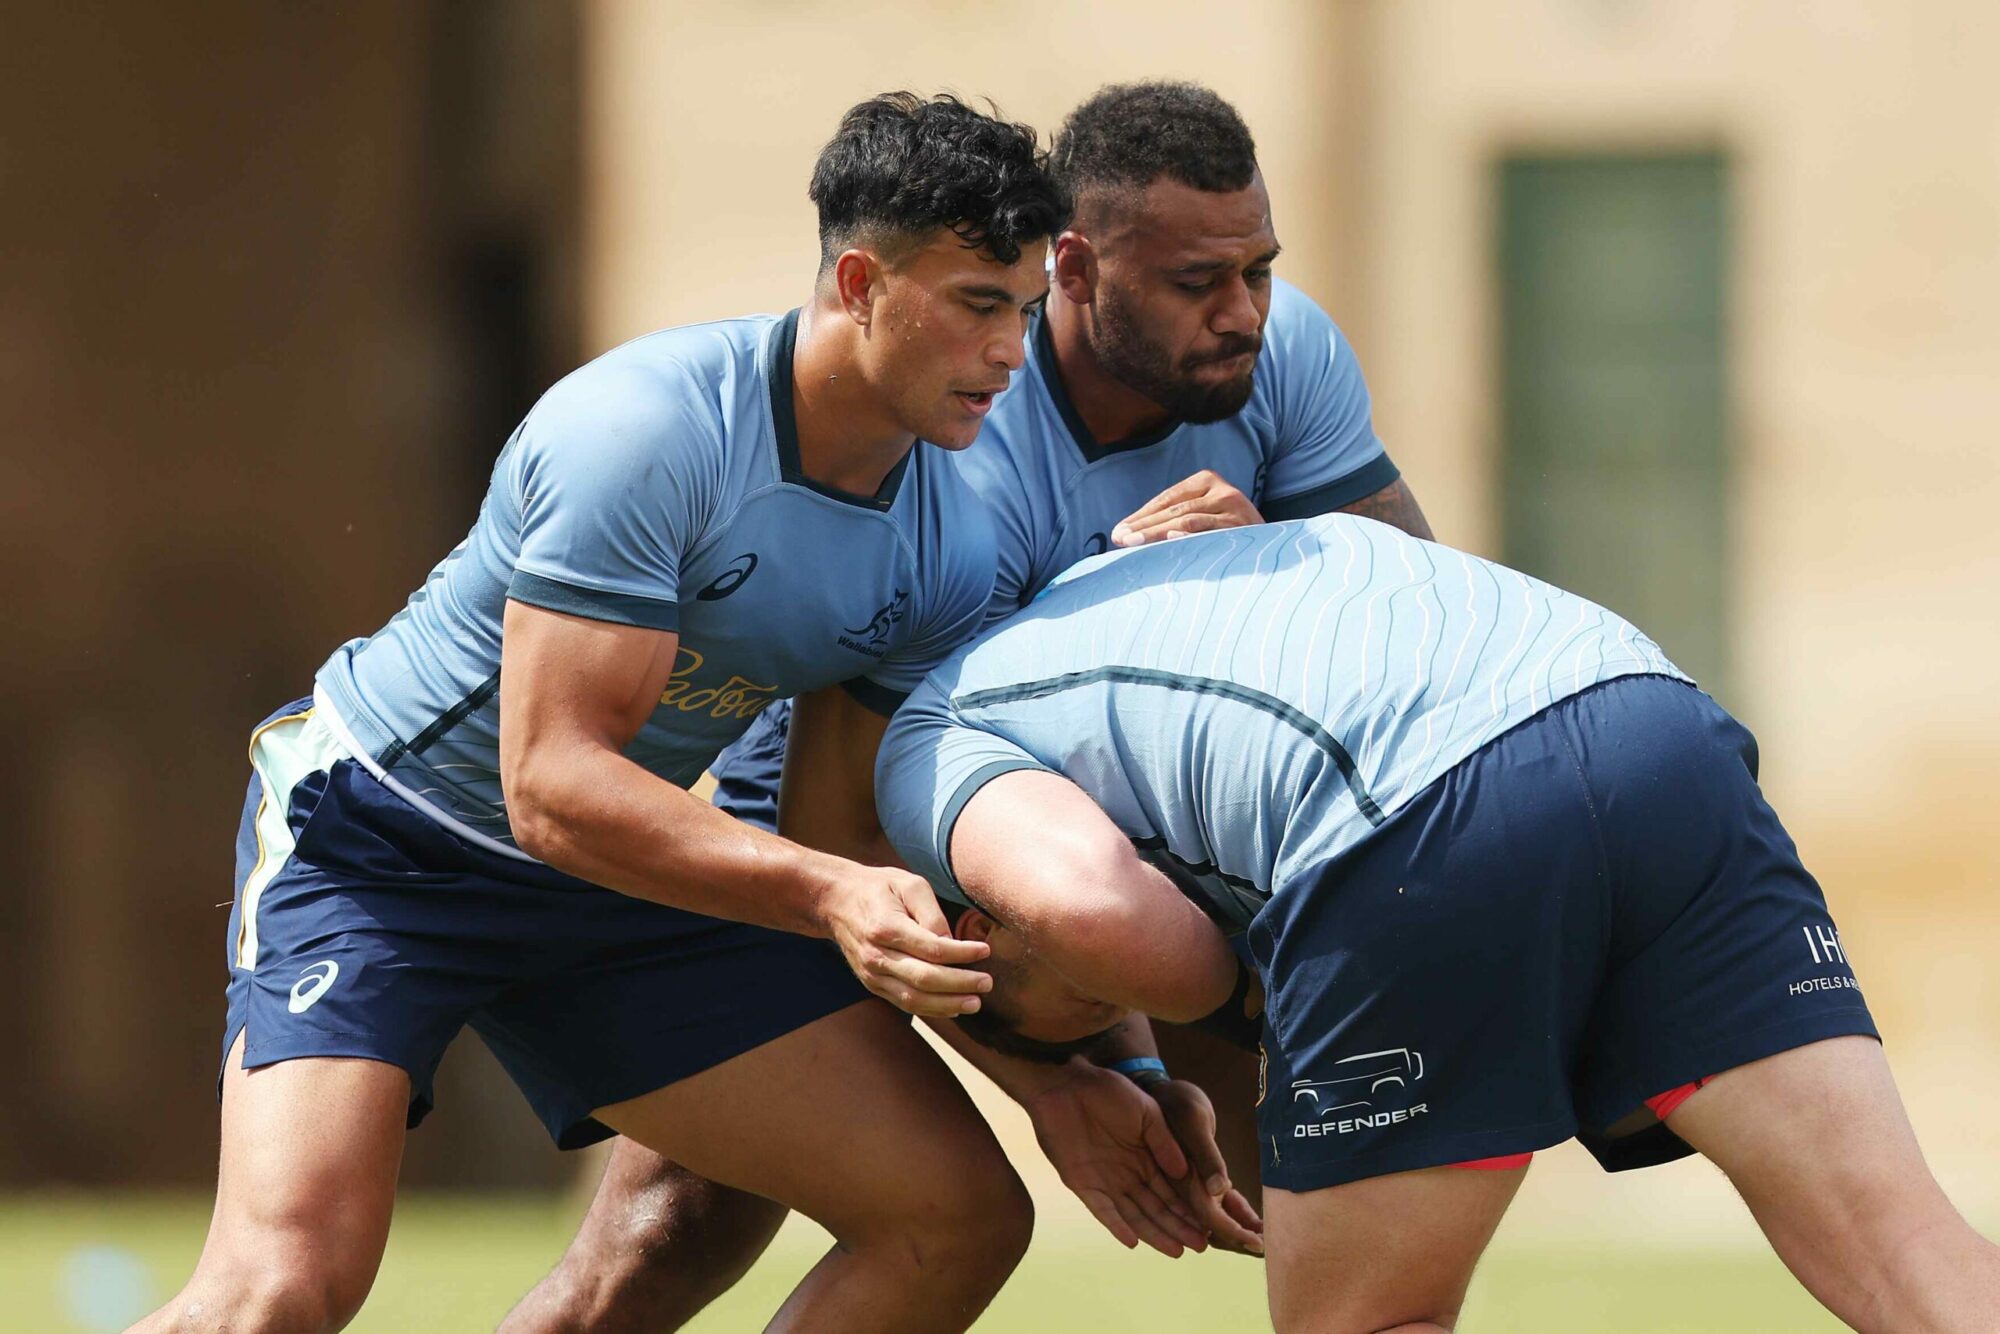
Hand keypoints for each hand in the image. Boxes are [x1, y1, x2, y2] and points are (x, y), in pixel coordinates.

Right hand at [818, 863, 990, 1018]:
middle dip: (960, 984)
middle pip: (924, 979)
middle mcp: (876, 955)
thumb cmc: (878, 888)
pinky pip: (904, 1003)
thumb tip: (952, 943)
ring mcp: (872, 974)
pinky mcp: (872, 984)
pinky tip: (953, 1008)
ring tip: (975, 1002)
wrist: (836, 901)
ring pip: (914, 999)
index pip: (931, 949)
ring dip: (948, 1005)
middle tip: (987, 983)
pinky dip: (931, 1009)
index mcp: (886, 927)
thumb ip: (932, 914)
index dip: (962, 953)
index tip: (985, 951)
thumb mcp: (908, 884)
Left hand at [1025, 1063, 1208, 1256]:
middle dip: (1179, 1227)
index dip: (1190, 1207)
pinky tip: (1133, 1241)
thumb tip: (1185, 1173)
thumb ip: (1164, 1141)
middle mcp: (1129, 1174)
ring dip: (1155, 1233)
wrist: (1066, 1084)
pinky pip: (1102, 1210)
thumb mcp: (1146, 1112)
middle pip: (1157, 1207)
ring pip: (1134, 1215)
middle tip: (1200, 1246)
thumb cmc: (1108, 1091)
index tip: (1211, 1224)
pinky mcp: (1082, 1184)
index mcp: (1147, 1157)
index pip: (1173, 1189)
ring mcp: (1106, 1181)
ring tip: (1176, 1250)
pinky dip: (1117, 1226)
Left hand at [1110, 470, 1262, 546]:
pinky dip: (1188, 536)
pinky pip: (1209, 532)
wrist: (1273, 547)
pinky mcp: (1242, 526)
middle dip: (1143, 525)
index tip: (1118, 532)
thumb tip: (1129, 532)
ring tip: (1133, 543)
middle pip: (1173, 508)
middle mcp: (1221, 489)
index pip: (1167, 498)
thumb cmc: (1228, 533)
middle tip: (1119, 539)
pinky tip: (1171, 539)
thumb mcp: (1203, 517)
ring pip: (1187, 519)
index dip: (1140, 515)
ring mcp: (1233, 507)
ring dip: (1156, 533)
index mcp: (1207, 480)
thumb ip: (1174, 519)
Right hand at [1149, 1078, 1263, 1256]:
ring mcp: (1188, 1184)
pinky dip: (1236, 1211)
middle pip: (1208, 1225)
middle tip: (1264, 1249)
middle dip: (1236, 1239)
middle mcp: (1181, 1188)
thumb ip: (1205, 1155)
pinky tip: (1255, 1220)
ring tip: (1263, 1239)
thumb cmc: (1177, 1102)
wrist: (1166, 1091)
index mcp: (1178, 1179)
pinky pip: (1219, 1200)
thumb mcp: (1193, 1121)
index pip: (1205, 1216)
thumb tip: (1219, 1190)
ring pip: (1214, 1217)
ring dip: (1236, 1229)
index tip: (1256, 1242)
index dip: (1230, 1231)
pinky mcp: (1197, 1176)